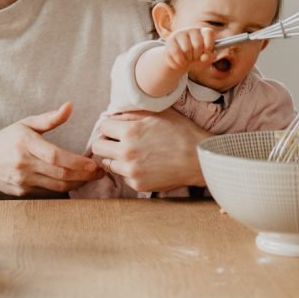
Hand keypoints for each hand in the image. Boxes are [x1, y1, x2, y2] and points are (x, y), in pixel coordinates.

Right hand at [0, 102, 102, 195]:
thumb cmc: (7, 140)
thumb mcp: (26, 124)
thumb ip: (50, 118)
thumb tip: (70, 106)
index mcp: (26, 143)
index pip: (55, 156)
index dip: (76, 162)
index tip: (93, 164)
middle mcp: (24, 164)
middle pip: (59, 174)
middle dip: (83, 175)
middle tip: (100, 172)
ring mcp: (22, 180)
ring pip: (56, 187)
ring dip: (77, 184)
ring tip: (91, 178)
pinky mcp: (22, 192)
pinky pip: (48, 193)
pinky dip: (64, 189)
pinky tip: (75, 183)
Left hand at [91, 108, 208, 191]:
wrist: (199, 159)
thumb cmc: (182, 132)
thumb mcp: (158, 114)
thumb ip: (132, 113)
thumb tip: (114, 114)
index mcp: (130, 132)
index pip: (103, 127)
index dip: (112, 126)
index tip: (120, 128)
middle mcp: (127, 153)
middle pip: (99, 147)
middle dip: (107, 142)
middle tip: (120, 141)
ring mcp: (131, 171)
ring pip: (108, 163)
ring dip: (116, 157)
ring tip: (134, 153)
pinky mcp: (137, 185)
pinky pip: (123, 176)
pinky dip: (129, 170)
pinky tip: (145, 164)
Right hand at [163, 27, 215, 72]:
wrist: (180, 62)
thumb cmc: (196, 58)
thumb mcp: (206, 59)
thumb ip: (210, 57)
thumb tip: (204, 57)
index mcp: (203, 32)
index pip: (209, 32)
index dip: (209, 45)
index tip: (206, 52)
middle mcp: (192, 30)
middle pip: (198, 45)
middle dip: (197, 56)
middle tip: (194, 58)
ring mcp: (180, 34)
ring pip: (186, 49)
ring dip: (187, 60)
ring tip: (187, 61)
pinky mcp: (170, 40)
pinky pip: (176, 53)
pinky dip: (179, 62)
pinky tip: (180, 63)